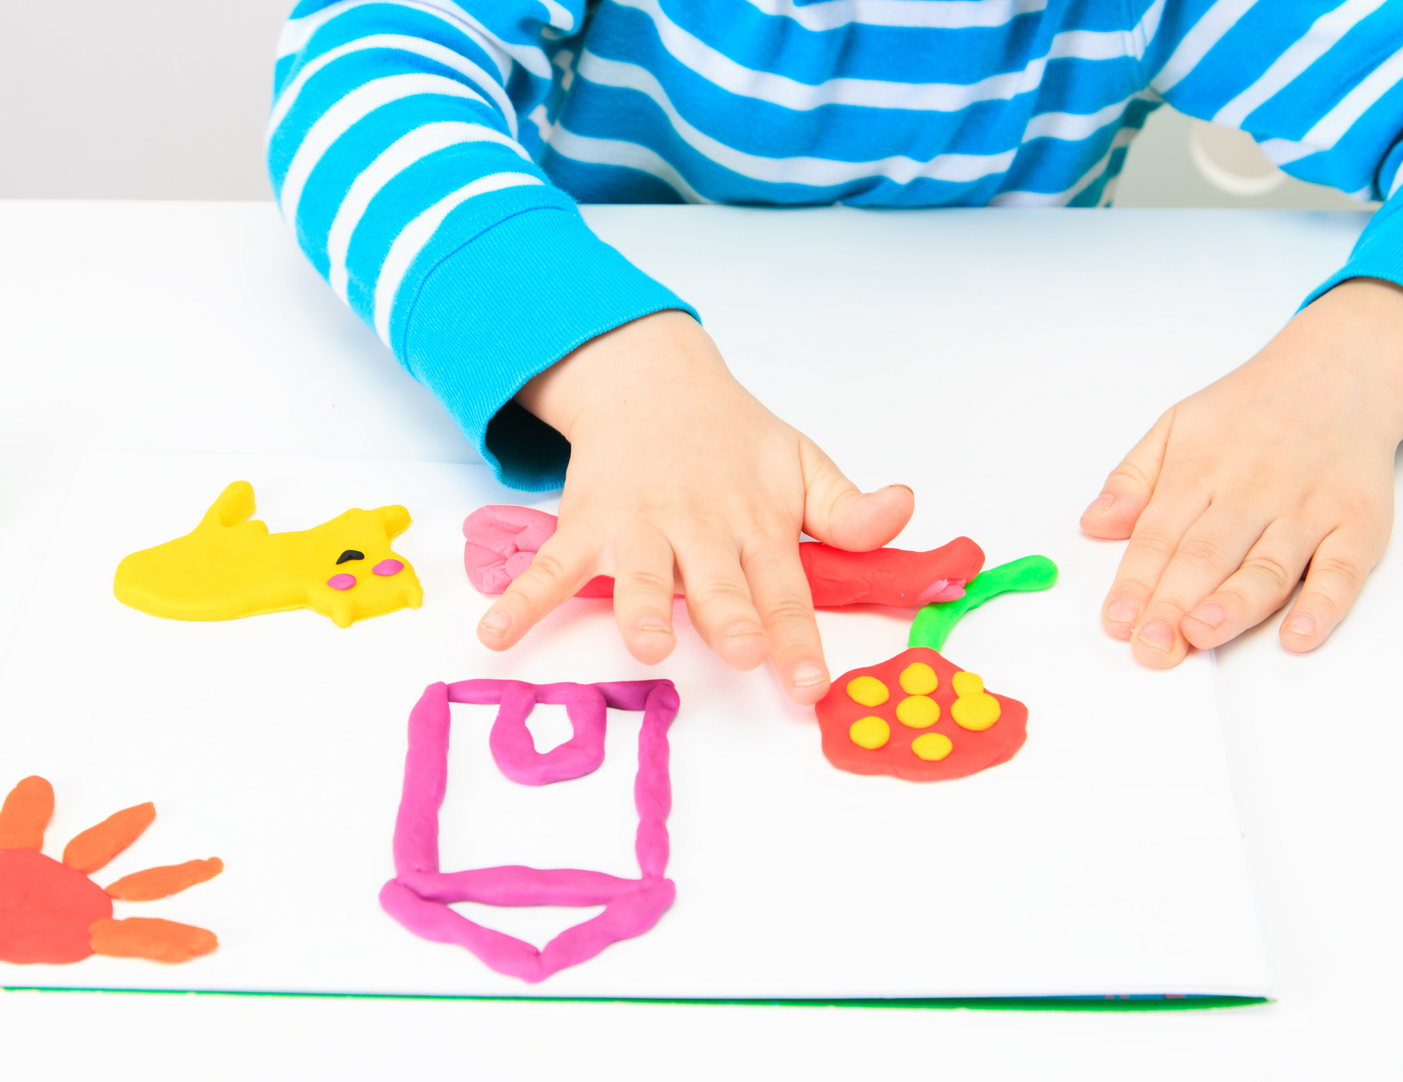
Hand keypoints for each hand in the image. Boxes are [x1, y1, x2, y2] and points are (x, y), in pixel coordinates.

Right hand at [476, 311, 914, 703]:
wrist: (653, 380)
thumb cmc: (732, 441)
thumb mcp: (800, 464)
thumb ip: (848, 509)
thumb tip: (906, 511)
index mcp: (757, 525)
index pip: (786, 590)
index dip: (799, 640)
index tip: (811, 685)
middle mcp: (701, 529)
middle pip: (718, 583)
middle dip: (730, 618)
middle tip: (743, 650)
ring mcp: (641, 527)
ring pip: (642, 574)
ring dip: (643, 607)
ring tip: (647, 643)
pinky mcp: (589, 523)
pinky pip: (553, 566)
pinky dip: (522, 599)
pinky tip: (496, 633)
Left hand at [1081, 278, 1402, 666]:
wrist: (1340, 373)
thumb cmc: (1250, 412)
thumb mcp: (1177, 425)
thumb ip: (1133, 479)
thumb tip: (1094, 522)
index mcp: (1202, 469)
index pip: (1160, 534)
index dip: (1136, 581)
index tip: (1116, 621)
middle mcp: (1255, 490)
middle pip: (1208, 555)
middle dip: (1175, 604)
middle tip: (1151, 647)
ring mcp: (1309, 509)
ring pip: (1269, 567)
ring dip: (1234, 607)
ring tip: (1200, 636)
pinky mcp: (1358, 524)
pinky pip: (1342, 571)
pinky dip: (1323, 606)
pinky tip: (1298, 635)